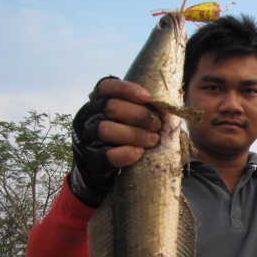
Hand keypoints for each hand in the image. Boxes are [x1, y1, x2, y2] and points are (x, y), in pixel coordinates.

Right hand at [69, 77, 162, 205]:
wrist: (107, 169)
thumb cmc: (127, 136)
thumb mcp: (132, 119)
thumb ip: (145, 111)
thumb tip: (170, 110)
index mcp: (98, 101)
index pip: (106, 87)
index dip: (126, 89)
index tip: (148, 98)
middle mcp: (88, 116)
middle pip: (109, 107)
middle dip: (138, 115)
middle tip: (157, 124)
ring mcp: (87, 138)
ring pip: (105, 129)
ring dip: (134, 134)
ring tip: (153, 139)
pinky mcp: (92, 160)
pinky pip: (106, 155)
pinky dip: (125, 153)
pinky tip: (139, 152)